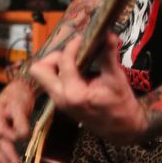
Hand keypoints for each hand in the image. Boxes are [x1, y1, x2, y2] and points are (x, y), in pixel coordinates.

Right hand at [0, 79, 35, 162]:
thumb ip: (20, 122)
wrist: (20, 90)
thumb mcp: (19, 106)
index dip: (11, 136)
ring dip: (3, 160)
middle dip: (6, 155)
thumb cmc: (18, 95)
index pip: (1, 131)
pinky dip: (1, 159)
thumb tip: (22, 136)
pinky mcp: (1, 132)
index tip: (22, 136)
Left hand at [29, 33, 148, 143]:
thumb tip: (108, 34)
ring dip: (55, 64)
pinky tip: (78, 69)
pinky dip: (59, 72)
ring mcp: (58, 101)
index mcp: (73, 93)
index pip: (63, 60)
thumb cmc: (121, 105)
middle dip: (54, 56)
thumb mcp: (116, 79)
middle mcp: (60, 98)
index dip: (73, 46)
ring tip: (76, 60)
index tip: (84, 39)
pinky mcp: (61, 101)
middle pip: (39, 70)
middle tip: (73, 53)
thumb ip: (108, 55)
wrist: (122, 129)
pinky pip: (51, 82)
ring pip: (43, 76)